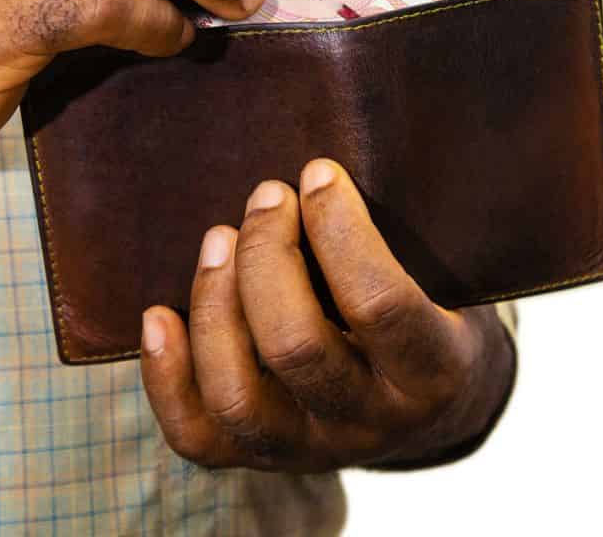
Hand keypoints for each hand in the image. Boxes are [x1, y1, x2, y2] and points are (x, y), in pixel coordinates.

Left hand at [140, 159, 515, 471]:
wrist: (430, 404)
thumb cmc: (431, 306)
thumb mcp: (445, 273)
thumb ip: (402, 226)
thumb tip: (322, 142)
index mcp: (432, 371)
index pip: (380, 305)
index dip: (340, 231)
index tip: (317, 172)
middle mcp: (371, 422)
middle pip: (296, 347)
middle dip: (267, 257)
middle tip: (265, 195)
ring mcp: (310, 448)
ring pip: (240, 395)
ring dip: (215, 305)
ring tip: (217, 238)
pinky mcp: (258, 459)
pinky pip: (197, 435)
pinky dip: (165, 374)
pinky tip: (157, 315)